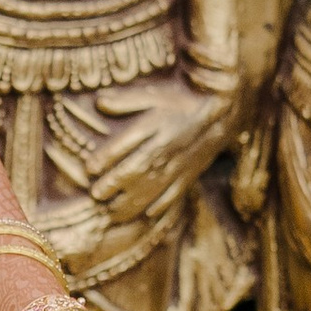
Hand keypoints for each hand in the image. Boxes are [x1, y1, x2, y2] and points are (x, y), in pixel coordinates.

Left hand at [64, 72, 234, 226]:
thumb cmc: (180, 101)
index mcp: (154, 126)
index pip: (126, 144)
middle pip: (137, 170)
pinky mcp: (189, 174)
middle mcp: (165, 148)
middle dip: (115, 185)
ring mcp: (178, 164)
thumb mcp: (153, 95)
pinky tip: (148, 215)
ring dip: (132, 202)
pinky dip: (162, 206)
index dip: (106, 158)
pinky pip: (175, 193)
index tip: (90, 168)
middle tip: (97, 195)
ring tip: (113, 212)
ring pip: (153, 188)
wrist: (220, 112)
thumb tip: (99, 102)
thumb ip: (125, 101)